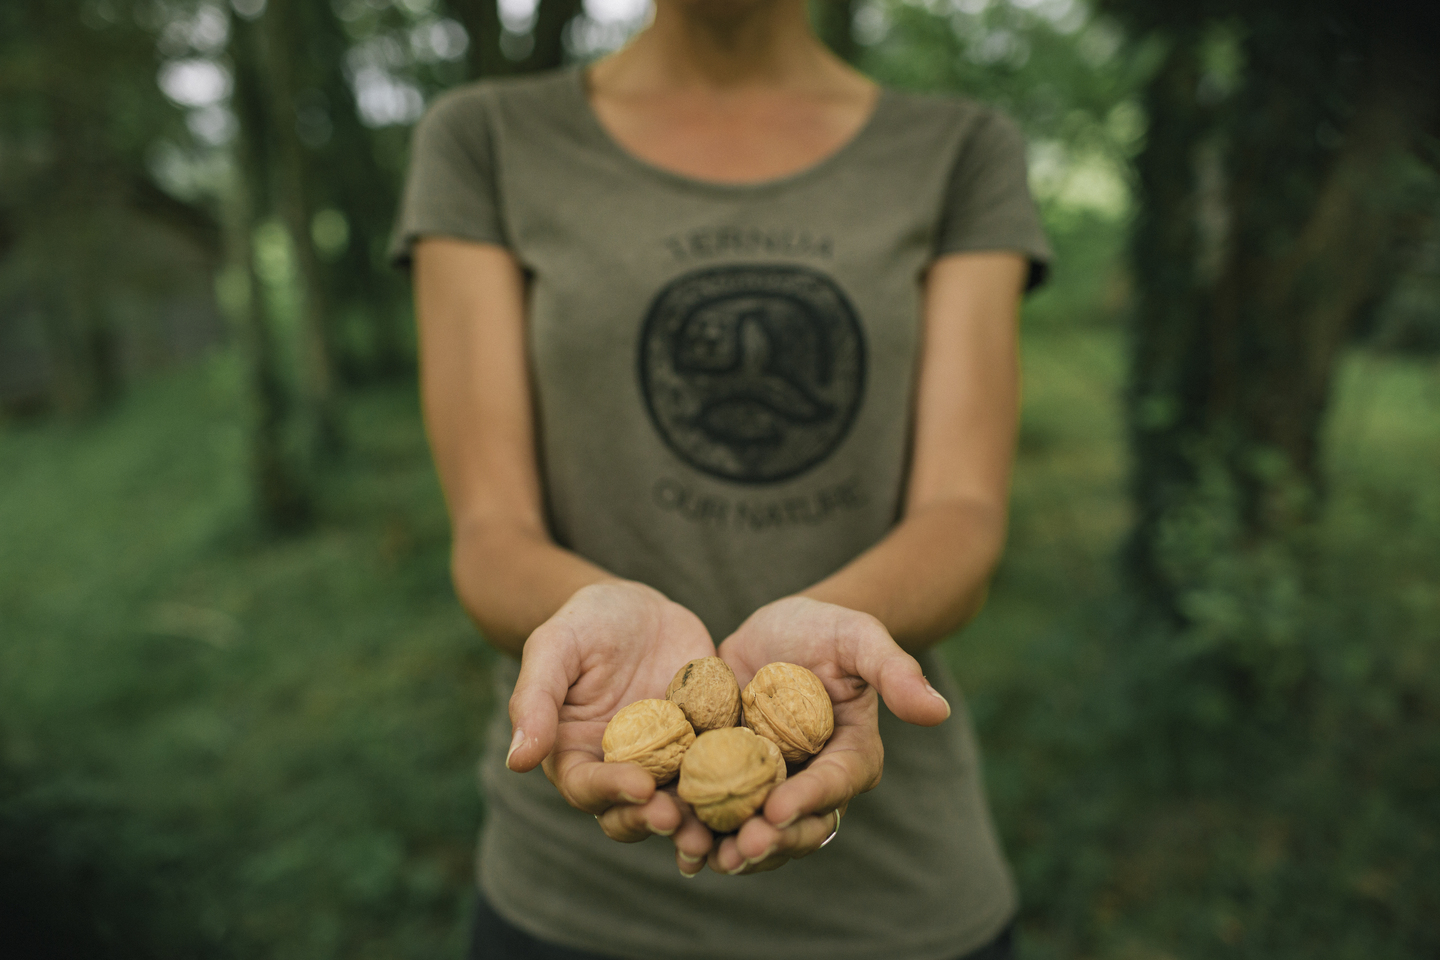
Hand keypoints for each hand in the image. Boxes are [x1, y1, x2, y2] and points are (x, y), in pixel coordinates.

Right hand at [503, 581, 717, 871]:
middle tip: (682, 819)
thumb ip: (535, 700)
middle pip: (635, 811)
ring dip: (700, 821)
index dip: (612, 793)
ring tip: (724, 825)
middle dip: (658, 819)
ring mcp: (668, 762)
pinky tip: (762, 789)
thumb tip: (518, 760)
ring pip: (682, 804)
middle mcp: (622, 769)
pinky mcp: (707, 745)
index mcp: (577, 755)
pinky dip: (739, 785)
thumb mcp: (555, 646)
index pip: (588, 788)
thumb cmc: (585, 622)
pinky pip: (723, 771)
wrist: (638, 606)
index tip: (639, 787)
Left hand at [710, 596, 950, 874]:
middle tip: (739, 849)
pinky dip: (695, 827)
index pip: (834, 785)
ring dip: (728, 847)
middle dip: (769, 842)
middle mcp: (811, 782)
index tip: (779, 809)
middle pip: (796, 826)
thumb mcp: (859, 637)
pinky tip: (672, 834)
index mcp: (850, 756)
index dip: (809, 801)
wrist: (775, 629)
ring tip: (699, 852)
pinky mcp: (728, 778)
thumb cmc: (825, 629)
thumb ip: (895, 670)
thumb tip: (938, 711)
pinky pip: (715, 812)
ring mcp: (768, 786)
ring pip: (754, 830)